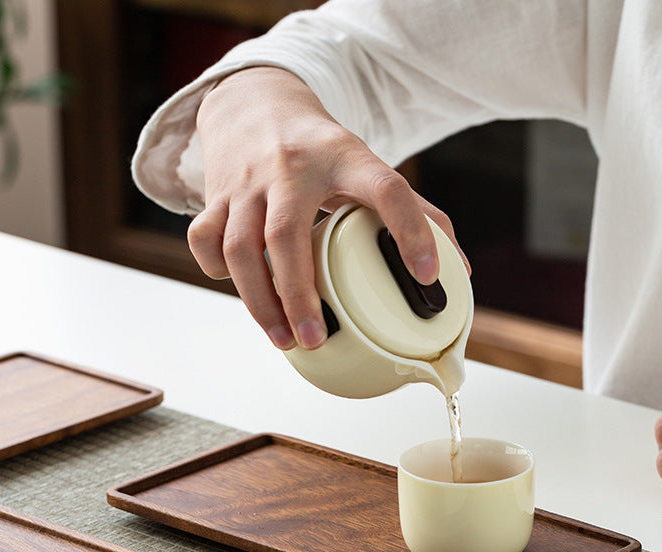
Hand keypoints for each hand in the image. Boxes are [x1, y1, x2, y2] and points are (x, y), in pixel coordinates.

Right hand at [189, 67, 468, 350]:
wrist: (254, 102)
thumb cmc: (320, 150)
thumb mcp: (366, 166)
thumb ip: (414, 211)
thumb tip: (456, 271)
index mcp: (344, 158)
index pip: (387, 189)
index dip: (412, 231)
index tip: (428, 276)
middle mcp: (291, 168)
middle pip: (287, 234)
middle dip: (300, 294)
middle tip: (317, 339)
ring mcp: (247, 183)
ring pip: (239, 246)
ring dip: (258, 301)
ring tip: (284, 340)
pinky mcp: (214, 195)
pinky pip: (205, 240)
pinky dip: (217, 272)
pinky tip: (242, 289)